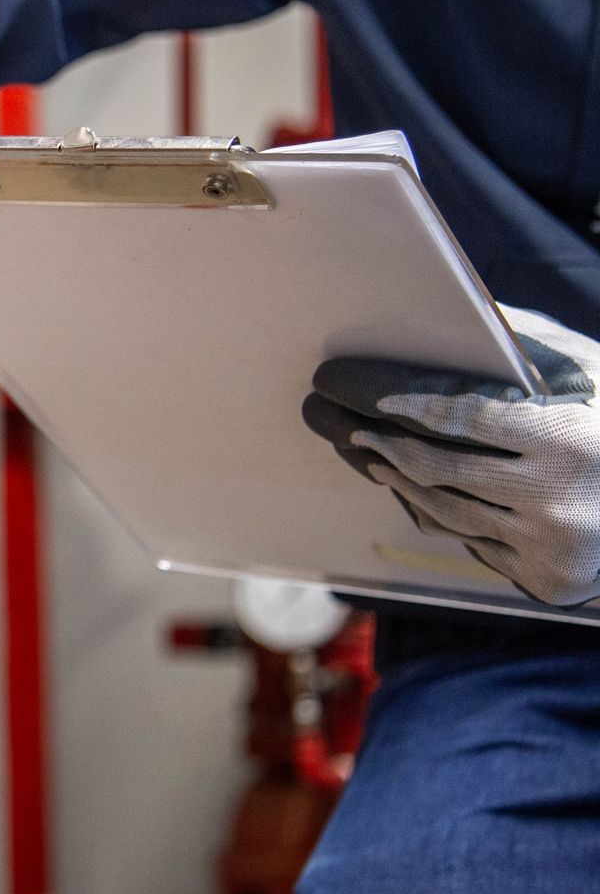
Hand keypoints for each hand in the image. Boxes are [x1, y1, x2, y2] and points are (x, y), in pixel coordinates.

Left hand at [304, 306, 599, 606]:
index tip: (335, 377)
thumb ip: (518, 344)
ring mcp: (553, 550)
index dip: (384, 393)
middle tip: (320, 408)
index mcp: (574, 440)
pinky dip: (424, 504)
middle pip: (431, 464)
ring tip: (349, 439)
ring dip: (383, 471)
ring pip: (438, 506)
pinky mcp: (546, 582)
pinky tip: (395, 477)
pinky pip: (463, 537)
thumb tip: (435, 311)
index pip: (454, 413)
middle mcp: (563, 502)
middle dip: (363, 430)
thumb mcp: (587, 368)